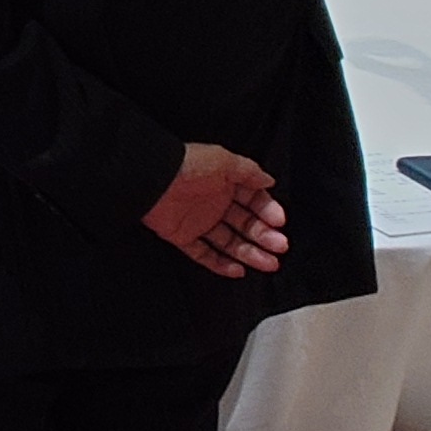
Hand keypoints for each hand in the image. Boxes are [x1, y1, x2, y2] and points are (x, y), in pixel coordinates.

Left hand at [145, 142, 288, 276]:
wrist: (151, 178)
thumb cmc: (186, 164)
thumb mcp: (224, 160)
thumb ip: (249, 172)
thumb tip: (269, 180)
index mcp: (225, 183)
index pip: (253, 200)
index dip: (267, 211)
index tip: (279, 222)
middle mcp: (214, 202)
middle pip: (245, 224)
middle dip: (264, 236)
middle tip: (279, 246)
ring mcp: (199, 221)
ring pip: (229, 242)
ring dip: (250, 253)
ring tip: (269, 263)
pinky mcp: (183, 236)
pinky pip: (204, 254)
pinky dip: (220, 264)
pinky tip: (238, 270)